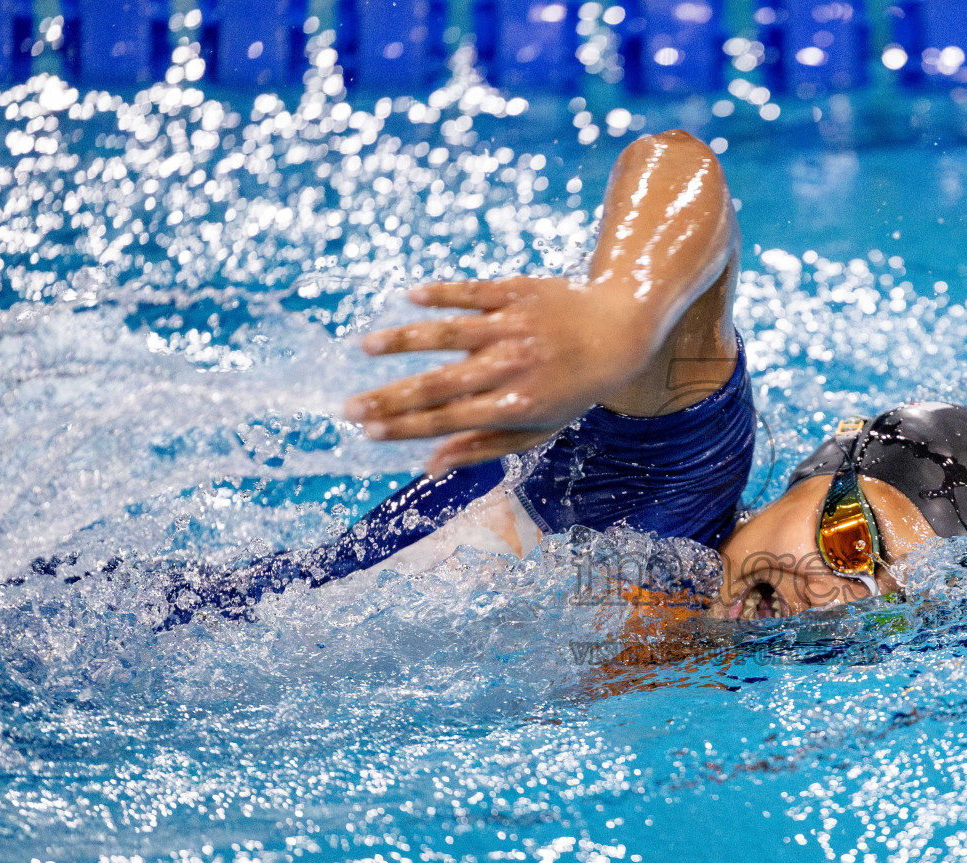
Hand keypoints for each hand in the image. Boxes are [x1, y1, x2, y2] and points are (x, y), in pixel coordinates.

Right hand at [344, 278, 654, 475]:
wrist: (618, 332)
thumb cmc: (572, 390)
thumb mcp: (538, 428)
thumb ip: (484, 448)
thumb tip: (430, 467)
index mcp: (517, 405)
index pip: (450, 420)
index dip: (406, 427)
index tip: (368, 432)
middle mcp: (512, 366)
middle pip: (440, 385)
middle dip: (390, 398)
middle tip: (348, 408)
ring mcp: (513, 326)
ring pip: (448, 333)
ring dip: (404, 340)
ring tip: (365, 347)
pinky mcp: (515, 291)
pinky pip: (470, 293)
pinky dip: (440, 295)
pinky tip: (409, 298)